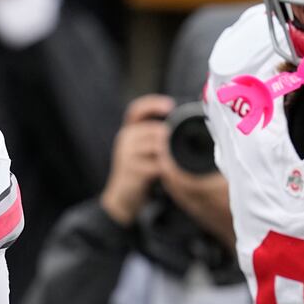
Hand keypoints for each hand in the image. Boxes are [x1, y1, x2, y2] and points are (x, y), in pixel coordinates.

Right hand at [99, 95, 172, 225]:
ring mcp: (126, 155)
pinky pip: (156, 165)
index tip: (170, 106)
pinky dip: (167, 168)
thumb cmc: (138, 173)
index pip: (137, 110)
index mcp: (128, 131)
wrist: (122, 198)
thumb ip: (156, 138)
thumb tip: (178, 130)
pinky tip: (170, 172)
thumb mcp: (144, 151)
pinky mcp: (132, 170)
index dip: (152, 104)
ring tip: (176, 162)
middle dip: (170, 138)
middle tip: (181, 146)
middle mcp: (125, 139)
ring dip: (170, 154)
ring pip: (157, 146)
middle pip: (154, 129)